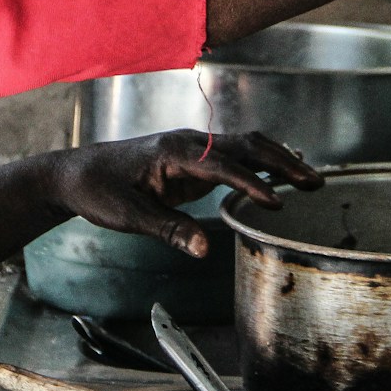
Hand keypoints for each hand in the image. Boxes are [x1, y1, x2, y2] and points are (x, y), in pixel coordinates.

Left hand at [45, 131, 321, 257]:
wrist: (75, 174)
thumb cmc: (98, 191)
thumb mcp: (128, 216)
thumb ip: (169, 229)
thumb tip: (205, 248)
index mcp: (172, 150)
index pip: (221, 165)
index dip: (250, 184)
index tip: (277, 202)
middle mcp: (187, 142)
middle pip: (244, 146)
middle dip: (281, 163)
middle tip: (314, 183)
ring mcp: (192, 148)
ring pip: (244, 146)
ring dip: (278, 160)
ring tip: (310, 179)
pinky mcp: (193, 160)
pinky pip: (234, 157)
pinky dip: (262, 162)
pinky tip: (281, 173)